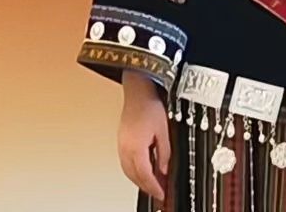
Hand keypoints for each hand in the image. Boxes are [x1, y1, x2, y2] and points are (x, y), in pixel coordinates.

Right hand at [117, 71, 170, 200]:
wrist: (137, 92)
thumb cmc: (149, 106)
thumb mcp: (163, 131)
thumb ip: (164, 153)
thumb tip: (164, 169)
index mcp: (136, 147)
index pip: (145, 175)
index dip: (154, 187)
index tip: (161, 194)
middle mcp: (125, 149)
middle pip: (135, 176)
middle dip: (147, 187)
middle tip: (158, 193)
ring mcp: (121, 145)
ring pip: (128, 171)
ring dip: (139, 180)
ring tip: (152, 184)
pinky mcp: (121, 142)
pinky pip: (126, 163)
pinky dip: (134, 171)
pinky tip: (143, 171)